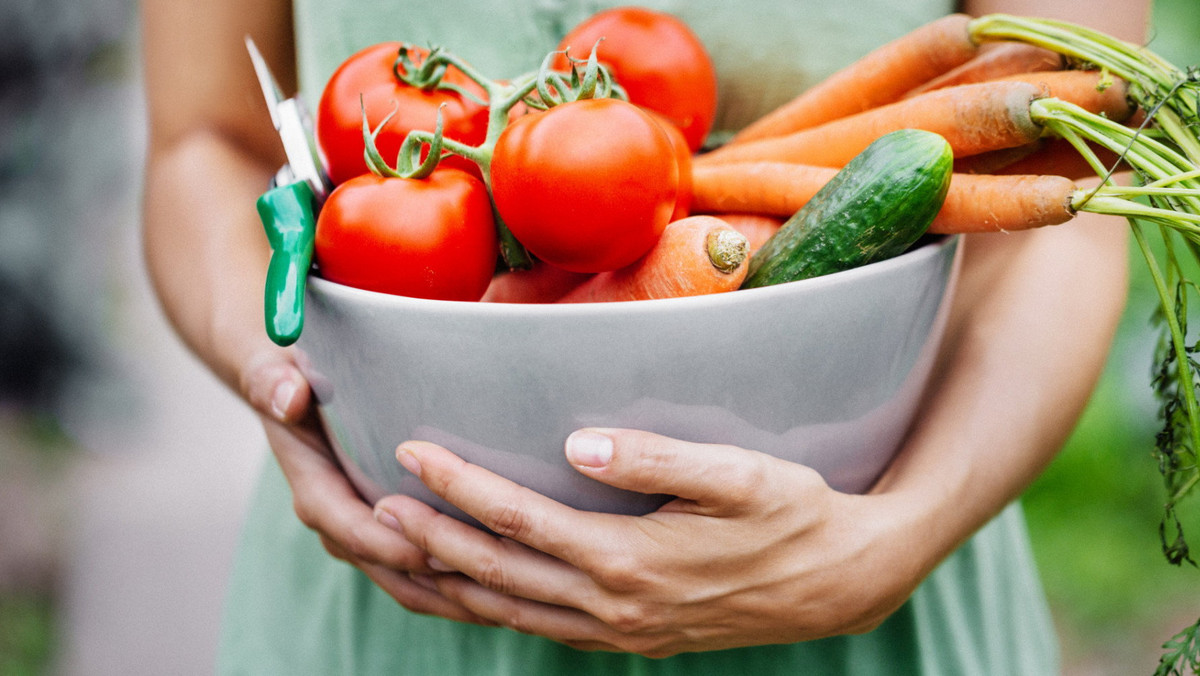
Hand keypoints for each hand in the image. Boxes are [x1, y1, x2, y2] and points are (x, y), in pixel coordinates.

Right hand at [241, 348, 490, 624]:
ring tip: (510, 599)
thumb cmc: (292, 374)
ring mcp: (364, 532)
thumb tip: (287, 397)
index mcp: (315, 488)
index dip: (393, 545)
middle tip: (493, 584)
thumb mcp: (276, 368)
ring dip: (454, 596)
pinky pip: (423, 573)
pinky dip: (458, 586)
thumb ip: (273, 381)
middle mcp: (339, 521)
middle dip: (437, 583)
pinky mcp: (390, 532)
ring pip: (409, 582)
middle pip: (388, 569)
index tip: (437, 551)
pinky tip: (506, 588)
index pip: (351, 529)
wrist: (289, 389)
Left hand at [373, 429, 938, 656]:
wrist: (840, 583)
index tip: (412, 450)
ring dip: (449, 584)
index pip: (520, 520)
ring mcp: (619, 631)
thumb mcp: (739, 476)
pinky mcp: (631, 638)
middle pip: (497, 575)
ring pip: (510, 613)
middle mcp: (614, 606)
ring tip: (397, 554)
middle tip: (373, 508)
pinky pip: (541, 628)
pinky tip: (471, 588)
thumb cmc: (794, 515)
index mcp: (630, 561)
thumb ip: (656, 459)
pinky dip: (493, 607)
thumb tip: (578, 441)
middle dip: (429, 540)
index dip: (459, 486)